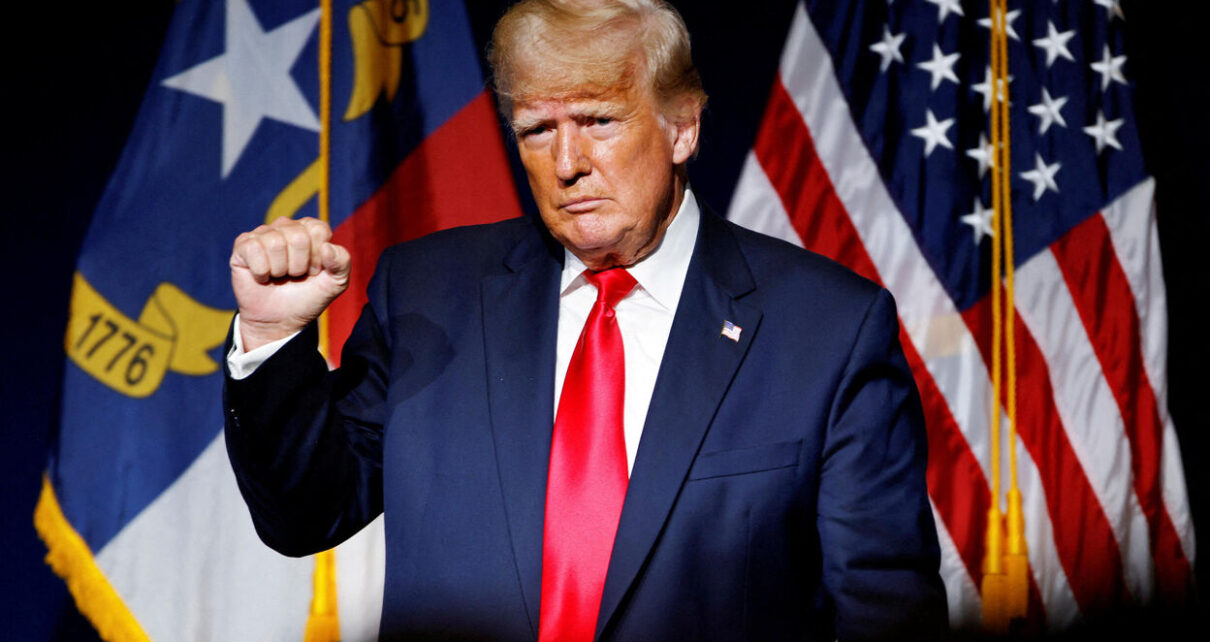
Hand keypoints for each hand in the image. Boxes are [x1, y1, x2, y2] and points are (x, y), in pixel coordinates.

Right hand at [230, 217, 350, 350]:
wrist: (280, 320)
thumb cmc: (308, 297)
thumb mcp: (335, 283)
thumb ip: (342, 262)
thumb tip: (328, 247)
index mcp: (310, 229)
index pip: (319, 230)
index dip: (318, 257)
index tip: (314, 271)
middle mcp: (286, 226)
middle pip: (298, 237)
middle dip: (299, 265)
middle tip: (294, 276)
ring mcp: (263, 234)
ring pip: (275, 243)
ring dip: (280, 269)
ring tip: (279, 276)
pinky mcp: (243, 245)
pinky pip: (254, 249)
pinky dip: (261, 271)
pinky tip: (262, 277)